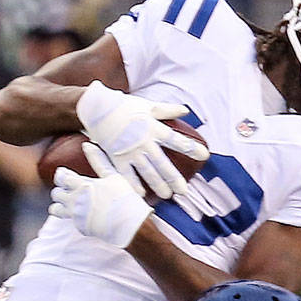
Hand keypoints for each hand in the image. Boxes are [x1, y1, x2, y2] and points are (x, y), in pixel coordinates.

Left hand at [49, 142, 151, 248]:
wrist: (130, 223)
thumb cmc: (124, 198)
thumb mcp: (113, 176)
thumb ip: (98, 161)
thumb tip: (87, 144)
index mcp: (82, 185)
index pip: (61, 177)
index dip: (61, 176)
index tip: (65, 175)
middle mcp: (75, 200)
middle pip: (56, 193)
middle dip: (60, 191)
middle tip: (68, 190)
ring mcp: (76, 215)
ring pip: (56, 209)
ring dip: (59, 205)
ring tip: (69, 204)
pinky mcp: (80, 227)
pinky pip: (70, 221)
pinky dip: (73, 217)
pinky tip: (82, 215)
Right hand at [75, 80, 207, 198]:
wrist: (95, 107)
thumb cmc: (124, 107)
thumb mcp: (147, 105)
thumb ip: (167, 110)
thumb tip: (186, 110)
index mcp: (153, 128)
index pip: (176, 140)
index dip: (191, 148)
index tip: (205, 156)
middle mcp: (143, 141)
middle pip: (163, 163)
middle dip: (174, 178)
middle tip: (184, 191)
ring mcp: (130, 150)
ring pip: (147, 172)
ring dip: (158, 185)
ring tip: (167, 195)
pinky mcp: (116, 156)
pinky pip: (126, 174)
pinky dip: (133, 185)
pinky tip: (141, 195)